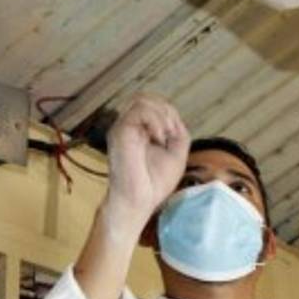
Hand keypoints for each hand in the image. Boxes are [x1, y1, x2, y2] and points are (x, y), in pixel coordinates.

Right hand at [104, 93, 189, 228]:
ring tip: (166, 136)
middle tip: (172, 133)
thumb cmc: (153, 184)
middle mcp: (128, 126)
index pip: (152, 104)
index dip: (168, 113)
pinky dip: (155, 120)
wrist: (138, 201)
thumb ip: (178, 134)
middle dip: (166, 110)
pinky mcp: (120, 132)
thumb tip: (175, 119)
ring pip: (141, 100)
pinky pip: (139, 111)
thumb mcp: (176, 154)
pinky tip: (159, 137)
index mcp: (138, 130)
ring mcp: (122, 128)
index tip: (174, 135)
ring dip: (162, 115)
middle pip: (145, 97)